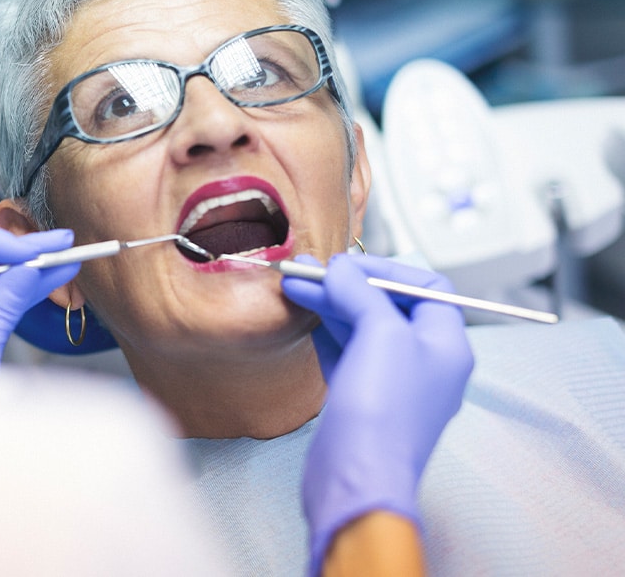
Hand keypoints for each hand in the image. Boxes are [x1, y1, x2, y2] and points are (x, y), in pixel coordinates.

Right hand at [281, 254, 473, 574]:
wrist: (356, 478)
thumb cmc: (383, 413)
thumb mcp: (380, 333)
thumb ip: (361, 293)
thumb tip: (341, 269)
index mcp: (446, 345)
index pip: (426, 287)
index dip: (385, 269)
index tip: (346, 264)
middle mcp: (425, 363)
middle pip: (388, 306)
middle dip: (347, 286)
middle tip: (308, 271)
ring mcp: (392, 384)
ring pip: (363, 329)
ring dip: (331, 305)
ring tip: (295, 286)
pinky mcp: (362, 401)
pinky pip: (347, 354)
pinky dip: (326, 333)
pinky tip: (306, 319)